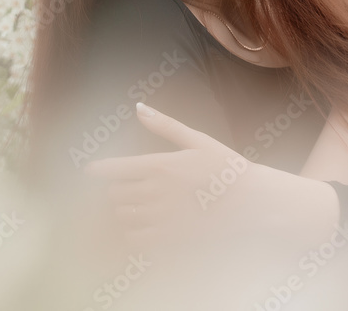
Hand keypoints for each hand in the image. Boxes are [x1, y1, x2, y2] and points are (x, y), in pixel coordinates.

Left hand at [82, 102, 339, 255]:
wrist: (256, 204)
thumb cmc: (227, 167)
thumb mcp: (198, 140)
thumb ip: (165, 125)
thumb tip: (138, 106)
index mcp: (161, 165)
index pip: (113, 170)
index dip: (98, 171)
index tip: (92, 171)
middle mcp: (157, 192)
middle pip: (114, 195)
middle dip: (113, 192)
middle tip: (123, 189)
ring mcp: (163, 219)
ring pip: (123, 218)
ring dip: (123, 213)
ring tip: (137, 207)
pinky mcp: (171, 241)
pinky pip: (136, 241)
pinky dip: (133, 234)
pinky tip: (146, 226)